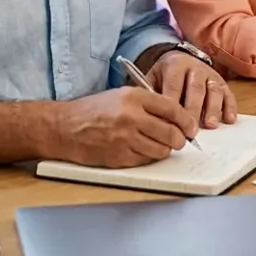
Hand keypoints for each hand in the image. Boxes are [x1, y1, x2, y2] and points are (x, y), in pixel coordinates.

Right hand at [54, 86, 198, 167]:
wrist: (64, 127)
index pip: (172, 108)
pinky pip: (146, 160)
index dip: (186, 120)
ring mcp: (125, 138)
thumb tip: (176, 118)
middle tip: (180, 141)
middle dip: (180, 139)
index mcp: (133, 97)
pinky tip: (142, 150)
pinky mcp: (119, 156)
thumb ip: (147, 103)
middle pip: (171, 132)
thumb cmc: (93, 110)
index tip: (191, 127)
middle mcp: (131, 116)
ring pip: (161, 149)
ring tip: (160, 145)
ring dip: (165, 150)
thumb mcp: (120, 95)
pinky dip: (148, 157)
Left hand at [146, 50, 238, 128]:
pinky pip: (228, 94)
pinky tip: (228, 120)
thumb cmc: (165, 76)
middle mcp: (195, 68)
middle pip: (196, 89)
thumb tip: (152, 119)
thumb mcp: (153, 79)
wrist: (180, 60)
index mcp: (176, 65)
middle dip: (193, 110)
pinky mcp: (223, 83)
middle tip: (191, 131)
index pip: (174, 85)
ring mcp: (211, 75)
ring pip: (214, 91)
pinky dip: (230, 107)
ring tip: (209, 125)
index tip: (171, 124)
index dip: (173, 104)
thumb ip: (152, 96)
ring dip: (213, 109)